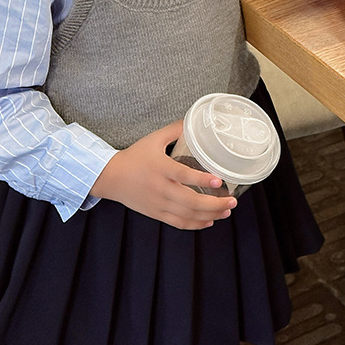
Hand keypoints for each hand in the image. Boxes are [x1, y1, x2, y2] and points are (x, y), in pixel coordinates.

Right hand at [89, 120, 237, 229]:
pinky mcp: (156, 213)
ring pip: (187, 215)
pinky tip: (209, 221)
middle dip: (214, 204)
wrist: (111, 177)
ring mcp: (158, 204)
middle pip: (189, 201)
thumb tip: (194, 120)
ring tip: (226, 212)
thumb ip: (175, 130)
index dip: (201, 179)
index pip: (183, 175)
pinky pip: (178, 223)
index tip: (218, 180)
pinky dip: (195, 225)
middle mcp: (160, 189)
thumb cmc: (134, 156)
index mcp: (160, 168)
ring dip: (209, 215)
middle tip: (232, 201)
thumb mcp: (153, 138)